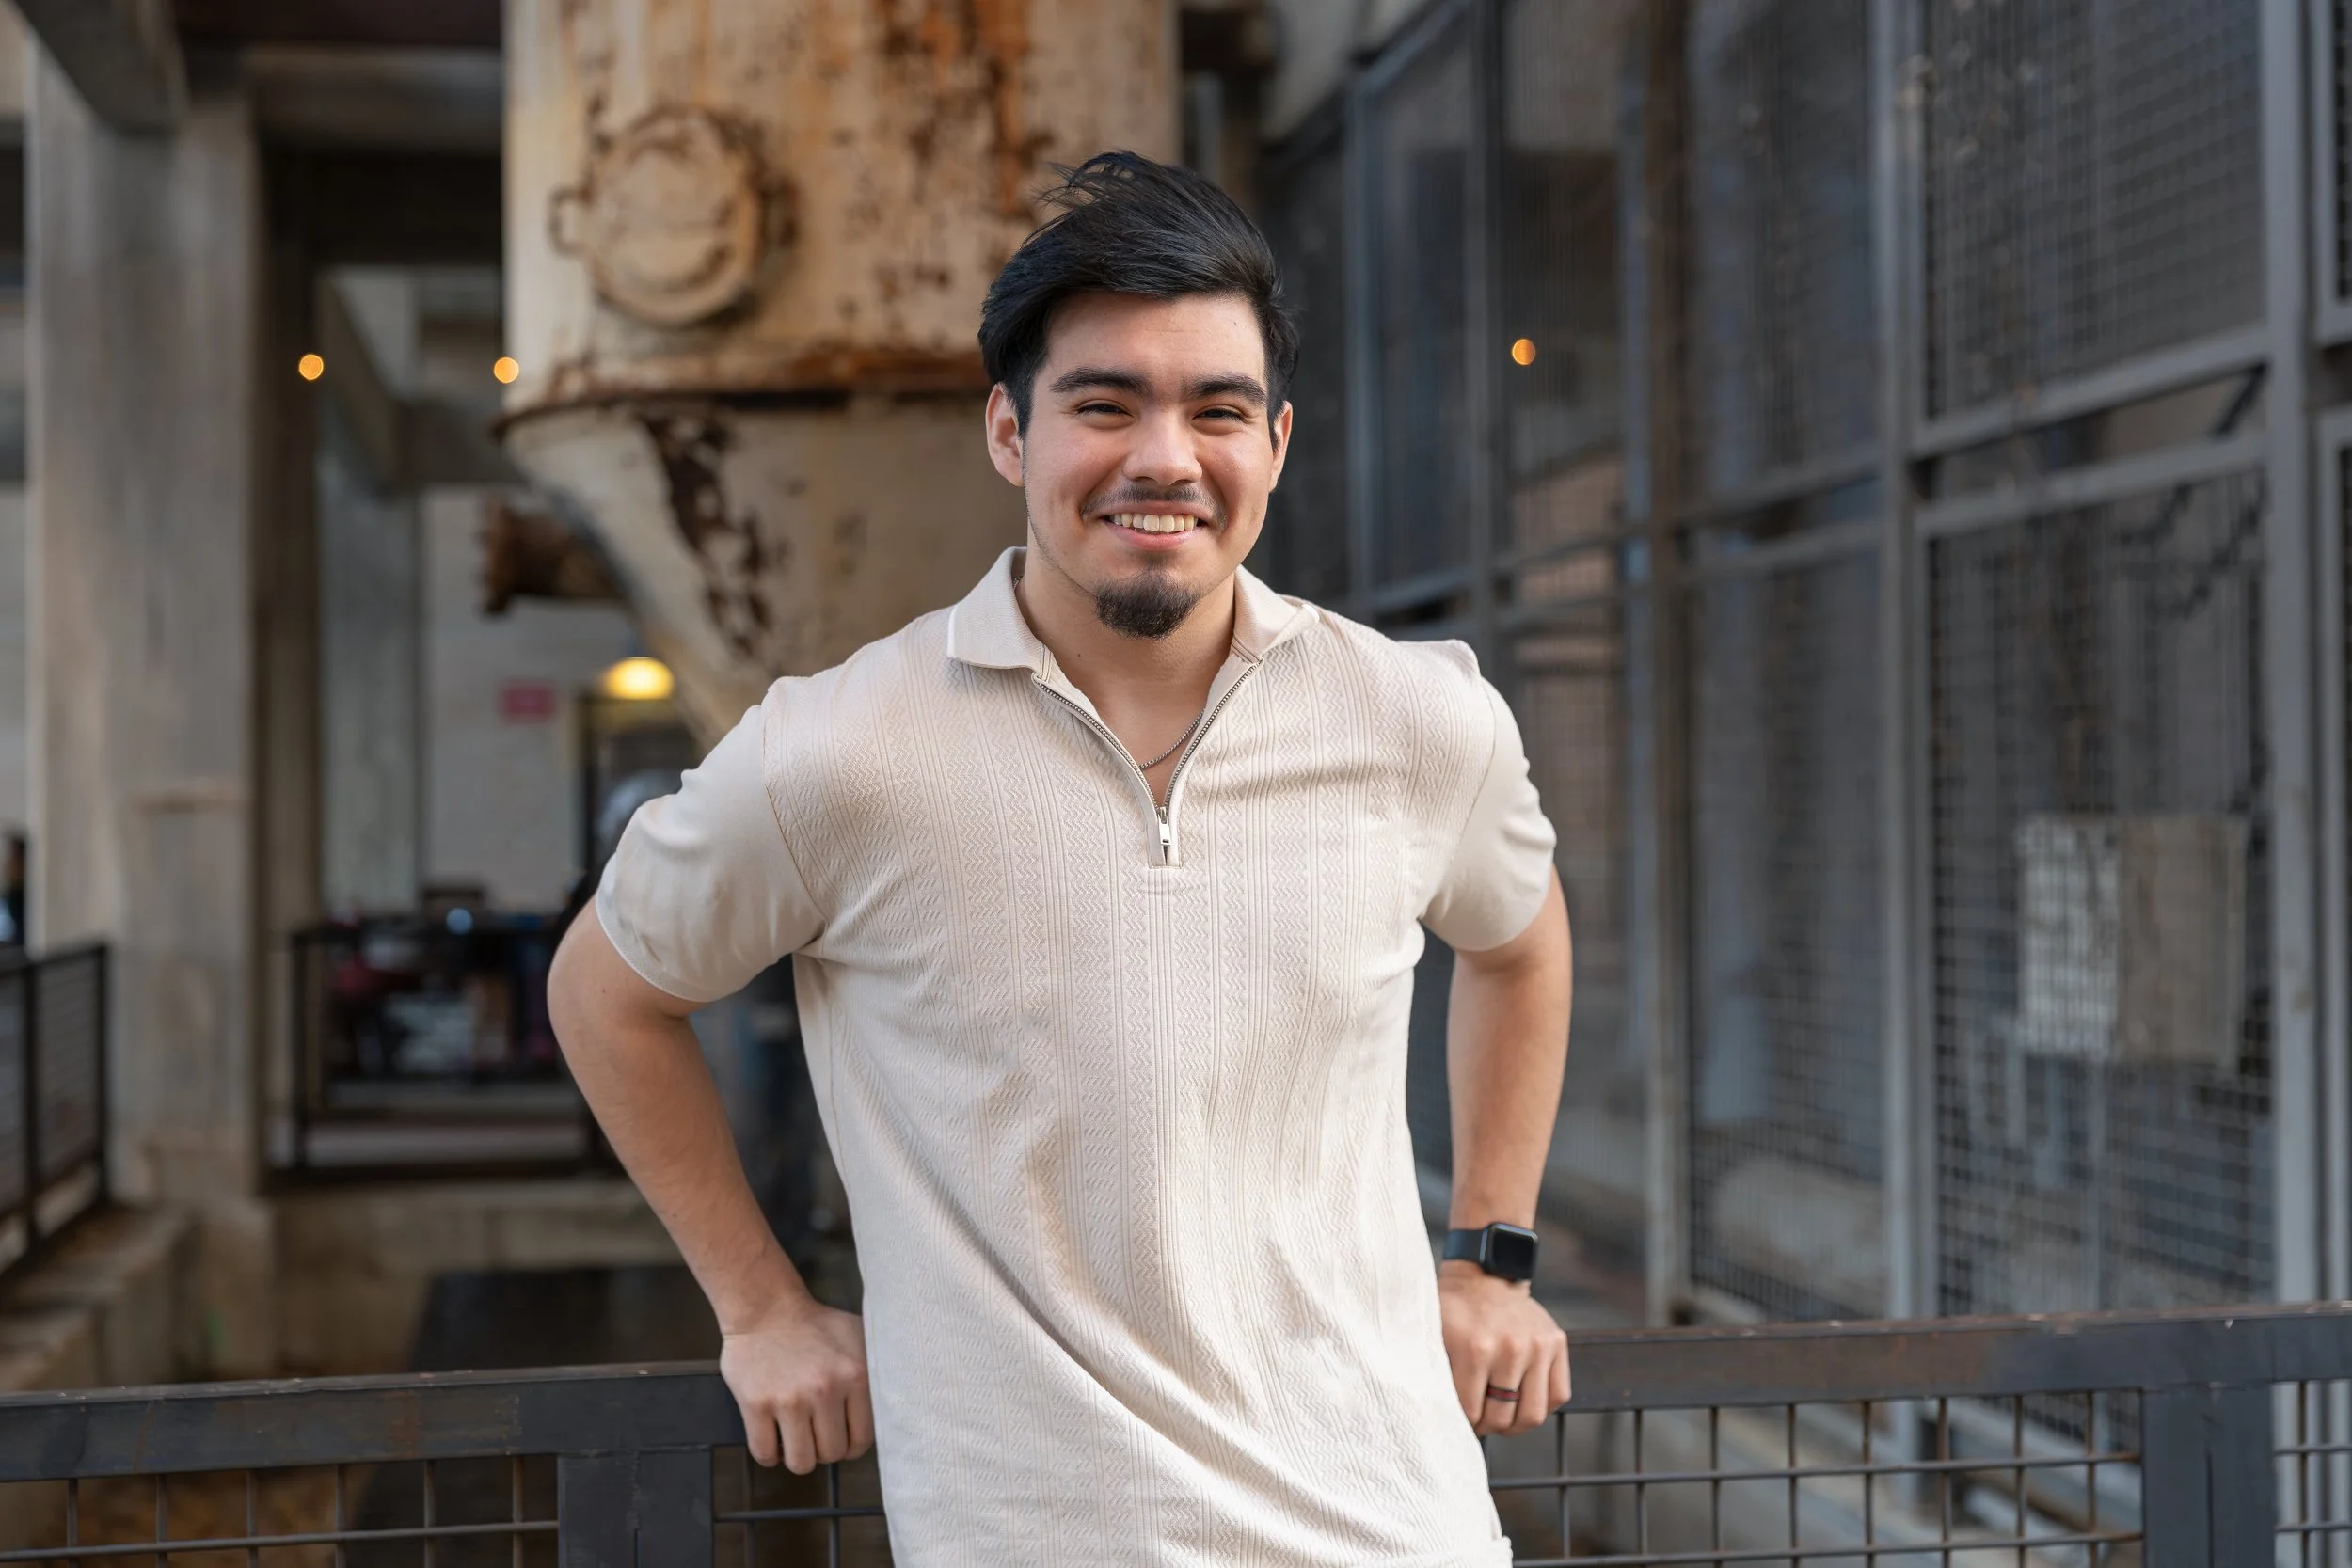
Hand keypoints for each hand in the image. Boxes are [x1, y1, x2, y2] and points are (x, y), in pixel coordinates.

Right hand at [719, 1291, 873, 1473]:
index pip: (863, 1439)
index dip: (852, 1446)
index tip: (842, 1437)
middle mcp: (825, 1391)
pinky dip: (770, 1455)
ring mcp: (788, 1400)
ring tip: (797, 1439)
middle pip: (831, 1454)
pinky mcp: (755, 1406)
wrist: (765, 1309)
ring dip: (799, 1456)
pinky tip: (774, 1439)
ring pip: (801, 1462)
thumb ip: (880, 1370)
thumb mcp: (859, 1337)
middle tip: (817, 1434)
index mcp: (856, 1376)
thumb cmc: (816, 1326)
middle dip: (825, 1450)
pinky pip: (765, 1454)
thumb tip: (903, 1404)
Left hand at [1438, 1261, 1570, 1436]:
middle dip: (1488, 1426)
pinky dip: (1541, 1406)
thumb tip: (1434, 1415)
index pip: (1471, 1412)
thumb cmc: (1455, 1310)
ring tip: (1502, 1416)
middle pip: (1502, 1418)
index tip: (1460, 1420)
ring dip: (1515, 1424)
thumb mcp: (1434, 1336)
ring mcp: (1538, 1345)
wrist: (1485, 1275)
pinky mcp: (1557, 1342)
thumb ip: (1433, 1375)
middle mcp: (1510, 1348)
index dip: (1464, 1423)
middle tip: (1481, 1421)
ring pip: (1533, 1414)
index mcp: (1474, 1348)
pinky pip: (1558, 1395)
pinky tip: (1523, 1400)